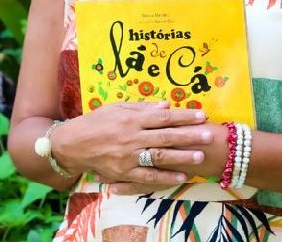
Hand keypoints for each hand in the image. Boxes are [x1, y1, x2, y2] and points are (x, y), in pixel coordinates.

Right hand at [51, 101, 211, 184]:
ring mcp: (128, 157)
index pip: (163, 117)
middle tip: (208, 135)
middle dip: (189, 135)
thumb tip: (166, 105)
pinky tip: (181, 176)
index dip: (183, 116)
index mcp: (131, 119)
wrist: (73, 144)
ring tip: (200, 156)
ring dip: (181, 157)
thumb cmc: (96, 122)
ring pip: (159, 156)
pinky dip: (165, 177)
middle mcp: (132, 137)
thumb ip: (142, 107)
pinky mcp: (124, 173)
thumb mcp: (117, 108)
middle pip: (165, 136)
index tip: (201, 115)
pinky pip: (147, 176)